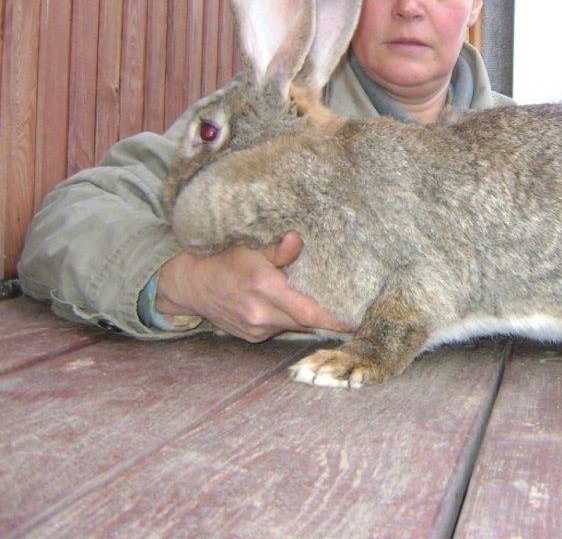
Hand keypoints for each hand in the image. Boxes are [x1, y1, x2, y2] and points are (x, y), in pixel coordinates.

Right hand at [155, 232, 352, 341]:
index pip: (308, 311)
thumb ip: (277, 250)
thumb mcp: (249, 246)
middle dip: (325, 315)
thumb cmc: (223, 259)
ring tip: (323, 302)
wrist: (190, 284)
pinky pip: (279, 329)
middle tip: (349, 305)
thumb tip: (297, 240)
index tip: (356, 320)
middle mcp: (261, 313)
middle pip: (306, 321)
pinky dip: (288, 319)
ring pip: (293, 326)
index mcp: (265, 288)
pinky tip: (292, 306)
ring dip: (306, 316)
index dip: (334, 318)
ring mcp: (255, 329)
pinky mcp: (251, 336)